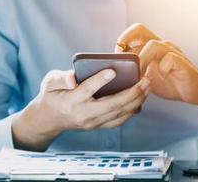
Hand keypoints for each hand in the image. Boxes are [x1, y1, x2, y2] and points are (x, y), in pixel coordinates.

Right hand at [13, 69, 149, 150]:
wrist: (49, 119)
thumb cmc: (52, 95)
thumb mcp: (49, 82)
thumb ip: (59, 78)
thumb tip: (72, 78)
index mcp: (70, 101)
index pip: (86, 90)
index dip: (99, 81)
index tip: (112, 71)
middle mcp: (83, 114)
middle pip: (111, 105)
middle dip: (132, 93)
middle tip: (146, 80)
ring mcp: (92, 123)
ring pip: (118, 114)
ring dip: (137, 101)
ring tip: (148, 87)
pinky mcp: (98, 126)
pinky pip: (119, 120)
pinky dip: (132, 110)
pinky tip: (142, 99)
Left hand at [115, 23, 197, 124]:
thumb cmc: (173, 83)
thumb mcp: (149, 77)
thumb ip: (137, 71)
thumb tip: (119, 73)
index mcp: (153, 47)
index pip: (135, 32)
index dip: (122, 41)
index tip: (118, 58)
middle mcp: (162, 45)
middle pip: (140, 29)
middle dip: (126, 43)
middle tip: (124, 62)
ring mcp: (173, 52)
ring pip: (153, 45)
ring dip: (141, 60)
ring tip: (138, 76)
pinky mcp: (181, 63)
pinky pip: (168, 60)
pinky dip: (160, 70)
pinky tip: (157, 81)